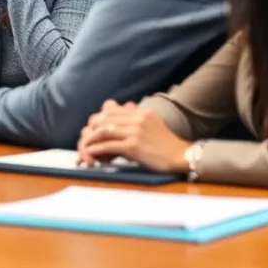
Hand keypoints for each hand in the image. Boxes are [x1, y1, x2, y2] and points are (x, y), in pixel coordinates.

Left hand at [76, 100, 190, 172]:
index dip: (98, 120)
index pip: (110, 111)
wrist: (182, 156)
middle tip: (86, 140)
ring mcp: (135, 132)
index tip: (92, 130)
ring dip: (91, 141)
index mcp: (140, 113)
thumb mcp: (151, 125)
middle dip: (91, 130)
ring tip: (86, 148)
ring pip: (103, 131)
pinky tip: (92, 154)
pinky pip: (108, 146)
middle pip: (103, 119)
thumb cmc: (166, 144)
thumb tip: (114, 119)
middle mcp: (136, 119)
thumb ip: (134, 120)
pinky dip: (97, 150)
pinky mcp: (134, 146)